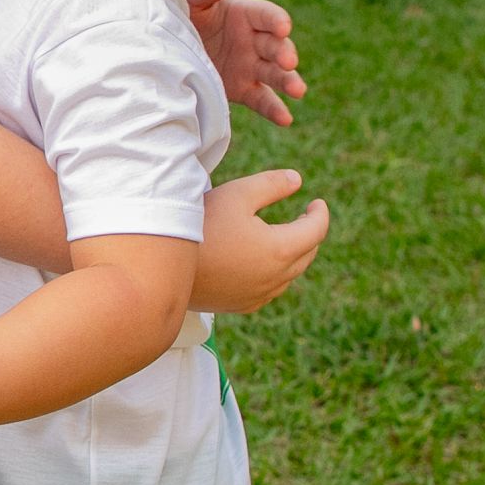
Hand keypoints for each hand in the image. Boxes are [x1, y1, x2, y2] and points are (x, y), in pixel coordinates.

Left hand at [182, 0, 305, 126]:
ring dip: (288, 81)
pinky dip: (275, 110)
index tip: (283, 27)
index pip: (268, 16)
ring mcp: (251, 66)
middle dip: (284, 53)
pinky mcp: (243, 88)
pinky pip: (263, 100)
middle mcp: (254, 40)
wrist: (167, 45)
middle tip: (288, 61)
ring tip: (298, 91)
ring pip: (275, 74)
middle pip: (276, 46)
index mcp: (246, 14)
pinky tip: (286, 119)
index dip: (276, 20)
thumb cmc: (183, 12)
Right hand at [190, 169, 328, 313]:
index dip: (320, 213)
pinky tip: (259, 264)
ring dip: (293, 256)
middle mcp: (276, 278)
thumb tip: (298, 180)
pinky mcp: (241, 305)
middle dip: (309, 234)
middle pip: (307, 255)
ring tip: (281, 238)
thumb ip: (271, 185)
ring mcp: (259, 296)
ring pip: (289, 276)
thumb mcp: (237, 194)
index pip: (316, 231)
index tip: (317, 202)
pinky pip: (269, 290)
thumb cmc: (201, 224)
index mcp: (281, 249)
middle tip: (303, 218)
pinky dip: (274, 275)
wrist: (164, 268)